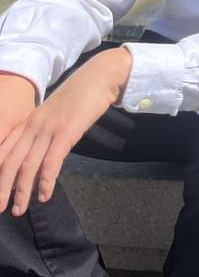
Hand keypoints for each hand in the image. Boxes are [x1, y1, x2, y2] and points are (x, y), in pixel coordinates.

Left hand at [0, 48, 130, 215]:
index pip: (4, 151)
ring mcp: (48, 129)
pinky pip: (51, 162)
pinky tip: (44, 196)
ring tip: (20, 210)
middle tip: (1, 209)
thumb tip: (39, 152)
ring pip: (28, 166)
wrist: (99, 77)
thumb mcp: (55, 113)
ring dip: (22, 191)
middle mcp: (33, 127)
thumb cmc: (80, 95)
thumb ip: (44, 131)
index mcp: (28, 122)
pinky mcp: (66, 133)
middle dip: (3, 188)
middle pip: (11, 163)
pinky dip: (46, 181)